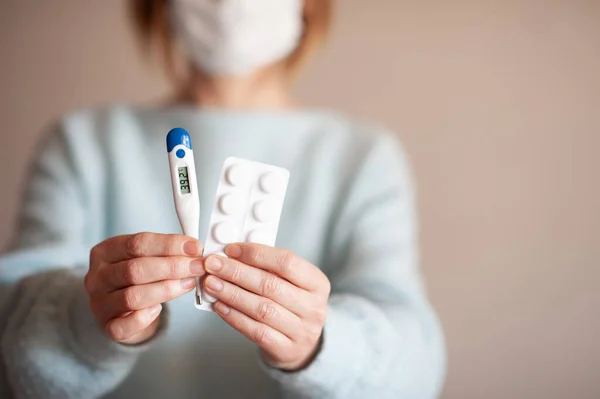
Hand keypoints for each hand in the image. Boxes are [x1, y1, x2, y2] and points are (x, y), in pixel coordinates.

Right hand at [85, 233, 204, 343]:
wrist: (121, 308)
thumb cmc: (137, 278)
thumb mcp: (145, 257)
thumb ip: (165, 252)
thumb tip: (194, 250)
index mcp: (105, 251)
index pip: (137, 244)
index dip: (169, 245)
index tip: (194, 248)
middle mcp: (97, 276)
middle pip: (135, 269)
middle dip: (172, 267)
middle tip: (197, 267)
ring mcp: (99, 303)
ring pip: (133, 297)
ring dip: (166, 290)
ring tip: (189, 283)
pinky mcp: (107, 326)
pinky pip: (124, 325)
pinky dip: (144, 318)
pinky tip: (159, 310)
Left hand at [202, 243, 330, 370]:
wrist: (302, 345)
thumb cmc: (291, 305)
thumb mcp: (291, 283)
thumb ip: (268, 267)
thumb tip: (232, 254)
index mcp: (318, 283)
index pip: (287, 262)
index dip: (256, 253)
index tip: (231, 249)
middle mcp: (314, 307)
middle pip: (271, 285)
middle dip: (237, 272)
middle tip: (213, 265)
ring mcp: (302, 330)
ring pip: (261, 308)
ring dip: (232, 294)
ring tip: (211, 283)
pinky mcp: (286, 349)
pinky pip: (255, 331)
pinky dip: (234, 316)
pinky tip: (219, 306)